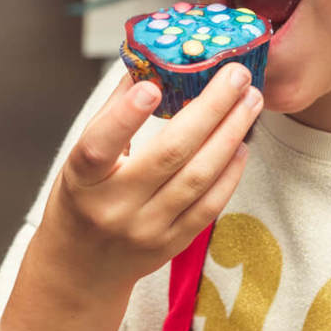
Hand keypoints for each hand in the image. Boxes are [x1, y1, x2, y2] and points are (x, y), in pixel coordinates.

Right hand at [39, 64, 262, 292]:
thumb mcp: (81, 158)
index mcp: (83, 179)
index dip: (126, 116)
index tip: (152, 86)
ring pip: (197, 179)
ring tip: (250, 101)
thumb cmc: (82, 199)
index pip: (100, 146)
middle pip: (169, 155)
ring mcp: (146, 229)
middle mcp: (115, 207)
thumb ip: (114, 112)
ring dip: (230, 135)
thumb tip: (149, 61)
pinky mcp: (171, 245)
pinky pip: (209, 206)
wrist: (80, 268)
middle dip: (210, 110)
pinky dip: (229, 172)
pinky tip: (242, 143)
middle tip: (236, 75)